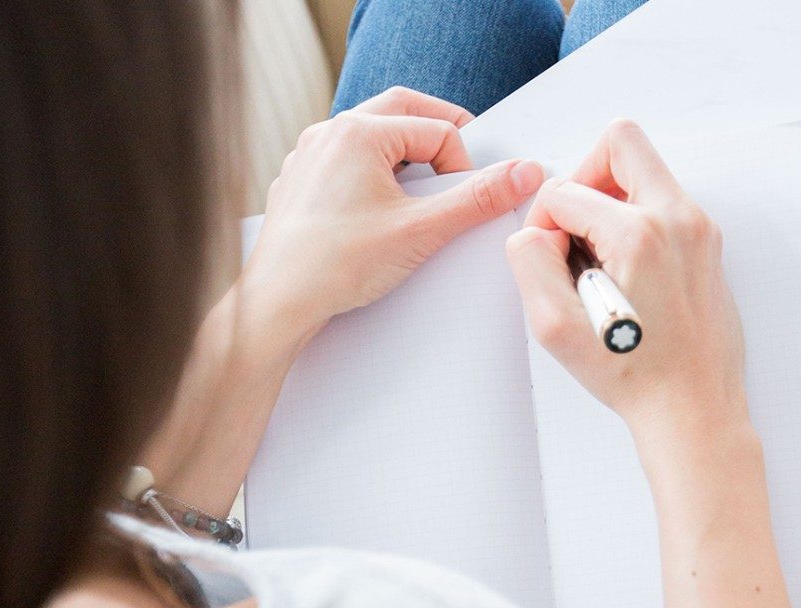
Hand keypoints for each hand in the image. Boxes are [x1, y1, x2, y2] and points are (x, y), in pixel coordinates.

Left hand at [242, 87, 544, 346]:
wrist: (278, 303)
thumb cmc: (335, 265)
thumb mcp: (422, 231)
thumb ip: (477, 199)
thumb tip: (522, 174)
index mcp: (358, 132)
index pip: (437, 129)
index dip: (463, 164)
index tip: (464, 200)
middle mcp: (329, 133)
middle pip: (402, 110)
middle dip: (438, 134)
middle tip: (461, 164)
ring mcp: (309, 156)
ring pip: (371, 135)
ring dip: (404, 153)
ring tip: (420, 191)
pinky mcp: (300, 181)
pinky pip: (346, 160)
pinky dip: (373, 172)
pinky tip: (381, 210)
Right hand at [505, 120, 748, 434]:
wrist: (693, 410)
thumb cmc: (636, 376)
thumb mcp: (555, 327)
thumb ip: (529, 261)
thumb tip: (536, 232)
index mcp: (640, 233)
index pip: (565, 191)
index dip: (542, 222)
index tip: (550, 259)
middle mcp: (678, 220)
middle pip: (621, 142)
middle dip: (583, 176)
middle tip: (574, 225)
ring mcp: (699, 229)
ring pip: (644, 171)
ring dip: (610, 201)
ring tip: (598, 257)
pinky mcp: (707, 245)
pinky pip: (663, 204)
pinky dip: (635, 221)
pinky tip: (624, 271)